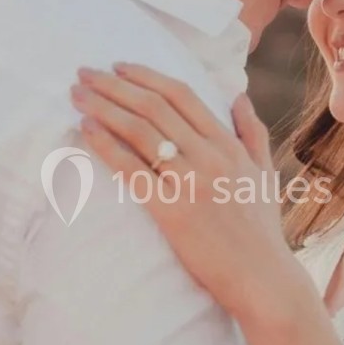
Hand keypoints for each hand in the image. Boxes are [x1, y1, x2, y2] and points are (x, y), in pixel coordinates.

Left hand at [69, 63, 300, 320]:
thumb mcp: (266, 174)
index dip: (147, 76)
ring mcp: (190, 181)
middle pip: (154, 106)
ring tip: (77, 95)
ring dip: (103, 107)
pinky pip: (131, 170)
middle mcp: (209, 156)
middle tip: (84, 72)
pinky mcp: (171, 210)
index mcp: (229, 145)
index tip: (119, 66)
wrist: (263, 278)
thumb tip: (238, 96)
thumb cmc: (262, 231)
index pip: (182, 95)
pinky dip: (105, 145)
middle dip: (114, 85)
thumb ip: (252, 132)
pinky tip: (85, 130)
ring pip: (139, 130)